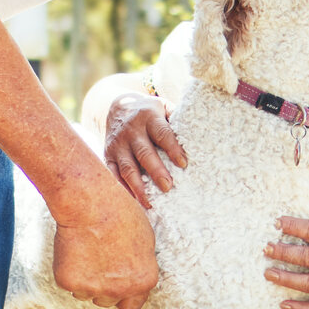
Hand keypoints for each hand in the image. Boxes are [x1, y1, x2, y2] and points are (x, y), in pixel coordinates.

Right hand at [52, 173, 159, 308]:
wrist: (89, 202)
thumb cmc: (119, 212)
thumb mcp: (145, 240)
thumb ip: (140, 266)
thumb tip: (135, 276)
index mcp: (143, 281)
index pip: (132, 306)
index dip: (124, 295)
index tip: (117, 284)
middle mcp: (119, 290)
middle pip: (108, 301)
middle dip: (103, 286)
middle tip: (99, 260)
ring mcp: (93, 288)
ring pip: (86, 294)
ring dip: (86, 280)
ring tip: (87, 251)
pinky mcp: (69, 282)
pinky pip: (69, 285)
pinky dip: (69, 272)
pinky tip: (74, 250)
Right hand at [105, 93, 187, 208]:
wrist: (118, 105)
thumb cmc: (149, 111)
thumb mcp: (163, 106)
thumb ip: (177, 118)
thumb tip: (199, 136)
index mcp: (149, 117)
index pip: (162, 133)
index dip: (173, 148)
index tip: (184, 163)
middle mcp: (131, 131)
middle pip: (144, 153)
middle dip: (156, 171)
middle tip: (168, 187)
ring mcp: (118, 144)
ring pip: (128, 167)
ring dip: (139, 186)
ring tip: (150, 203)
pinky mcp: (108, 155)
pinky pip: (114, 174)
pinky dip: (124, 188)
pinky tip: (135, 201)